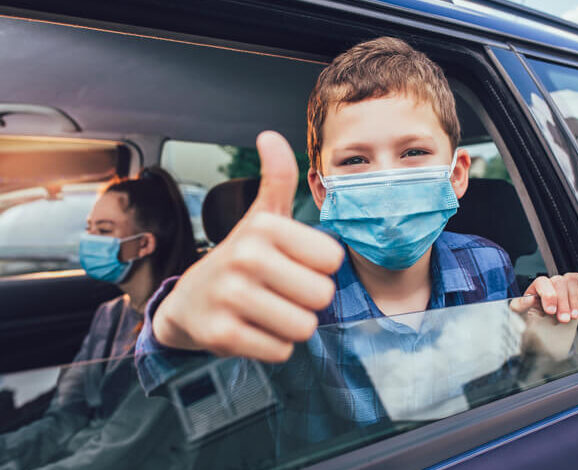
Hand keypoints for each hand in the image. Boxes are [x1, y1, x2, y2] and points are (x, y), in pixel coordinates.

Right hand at [152, 131, 344, 360]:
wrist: (188, 302)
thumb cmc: (239, 258)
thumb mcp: (259, 217)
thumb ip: (276, 179)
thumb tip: (270, 136)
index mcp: (263, 227)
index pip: (332, 259)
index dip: (318, 267)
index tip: (293, 264)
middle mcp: (245, 257)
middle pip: (322, 295)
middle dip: (307, 300)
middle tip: (280, 293)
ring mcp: (230, 297)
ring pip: (304, 326)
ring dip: (292, 325)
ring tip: (268, 311)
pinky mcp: (221, 336)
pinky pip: (281, 351)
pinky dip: (273, 346)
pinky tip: (253, 329)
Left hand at [510, 273, 577, 322]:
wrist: (543, 341)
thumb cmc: (530, 328)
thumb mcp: (520, 319)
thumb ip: (521, 307)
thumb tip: (529, 298)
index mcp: (533, 291)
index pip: (542, 282)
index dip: (549, 295)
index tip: (551, 311)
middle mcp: (547, 287)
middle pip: (559, 282)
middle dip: (563, 303)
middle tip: (563, 319)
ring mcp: (560, 289)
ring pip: (570, 281)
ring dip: (574, 299)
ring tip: (573, 315)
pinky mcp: (572, 293)